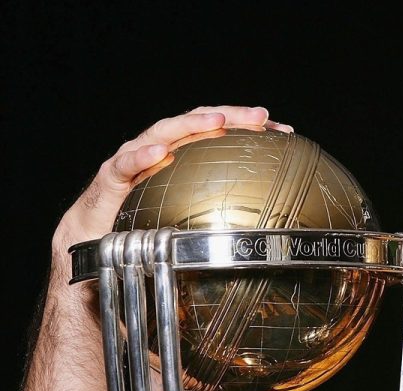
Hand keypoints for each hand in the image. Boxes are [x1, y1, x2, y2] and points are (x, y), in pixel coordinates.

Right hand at [52, 106, 293, 254]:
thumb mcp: (193, 217)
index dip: (250, 128)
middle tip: (260, 116)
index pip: (220, 131)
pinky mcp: (111, 178)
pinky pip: (126, 164)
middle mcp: (161, 149)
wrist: (95, 241)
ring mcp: (136, 159)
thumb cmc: (147, 224)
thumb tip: (273, 225)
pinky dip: (142, 156)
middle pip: (198, 122)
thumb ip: (223, 212)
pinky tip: (161, 153)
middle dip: (230, 115)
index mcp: (184, 156)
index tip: (284, 130)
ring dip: (191, 124)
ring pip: (164, 132)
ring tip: (216, 121)